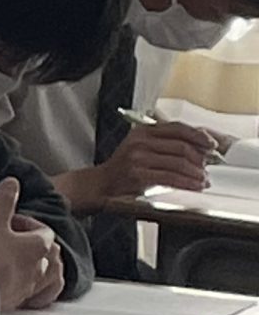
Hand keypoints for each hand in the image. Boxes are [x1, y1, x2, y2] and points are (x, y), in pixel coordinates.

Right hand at [0, 178, 61, 313]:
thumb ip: (4, 200)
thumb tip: (12, 182)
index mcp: (39, 246)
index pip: (44, 231)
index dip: (27, 224)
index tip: (10, 223)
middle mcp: (42, 266)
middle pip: (50, 253)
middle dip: (37, 246)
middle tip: (17, 242)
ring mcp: (34, 285)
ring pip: (51, 275)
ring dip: (42, 268)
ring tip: (28, 264)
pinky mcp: (23, 300)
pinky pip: (42, 296)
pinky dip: (40, 291)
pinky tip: (31, 289)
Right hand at [93, 122, 217, 203]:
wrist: (103, 183)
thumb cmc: (126, 167)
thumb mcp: (142, 147)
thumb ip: (166, 143)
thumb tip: (201, 146)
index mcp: (143, 131)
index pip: (177, 128)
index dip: (199, 135)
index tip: (212, 145)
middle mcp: (140, 141)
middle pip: (181, 146)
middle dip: (200, 158)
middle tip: (207, 167)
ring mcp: (138, 158)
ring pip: (179, 163)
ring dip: (196, 173)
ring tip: (203, 180)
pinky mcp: (139, 175)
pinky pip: (171, 178)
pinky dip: (187, 183)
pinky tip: (194, 186)